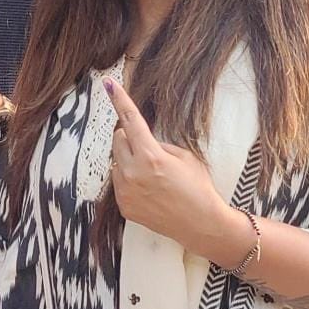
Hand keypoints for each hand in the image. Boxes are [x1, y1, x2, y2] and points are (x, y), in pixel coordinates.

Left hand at [105, 78, 248, 262]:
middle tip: (149, 149)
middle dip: (130, 138)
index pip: (130, 120)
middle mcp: (133, 173)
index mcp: (150, 156)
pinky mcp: (124, 205)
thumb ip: (158, 144)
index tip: (108, 84)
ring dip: (129, 160)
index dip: (119, 100)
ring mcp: (126, 192)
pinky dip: (129, 179)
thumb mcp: (185, 156)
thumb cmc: (198, 187)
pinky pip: (118, 181)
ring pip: (116, 161)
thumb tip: (140, 139)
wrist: (201, 224)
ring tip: (153, 175)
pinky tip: (149, 190)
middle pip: (117, 139)